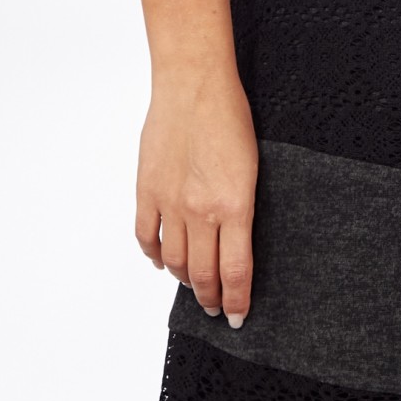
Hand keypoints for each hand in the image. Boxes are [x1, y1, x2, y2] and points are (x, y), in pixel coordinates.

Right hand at [134, 62, 258, 327]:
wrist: (194, 84)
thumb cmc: (230, 115)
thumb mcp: (252, 165)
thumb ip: (241, 205)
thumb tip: (237, 237)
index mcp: (235, 205)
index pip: (235, 271)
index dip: (236, 300)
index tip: (237, 316)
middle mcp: (201, 211)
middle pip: (204, 273)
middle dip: (211, 297)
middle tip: (215, 308)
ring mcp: (170, 204)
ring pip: (175, 261)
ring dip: (185, 280)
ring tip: (194, 287)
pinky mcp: (147, 191)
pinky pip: (147, 237)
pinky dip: (155, 256)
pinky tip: (163, 262)